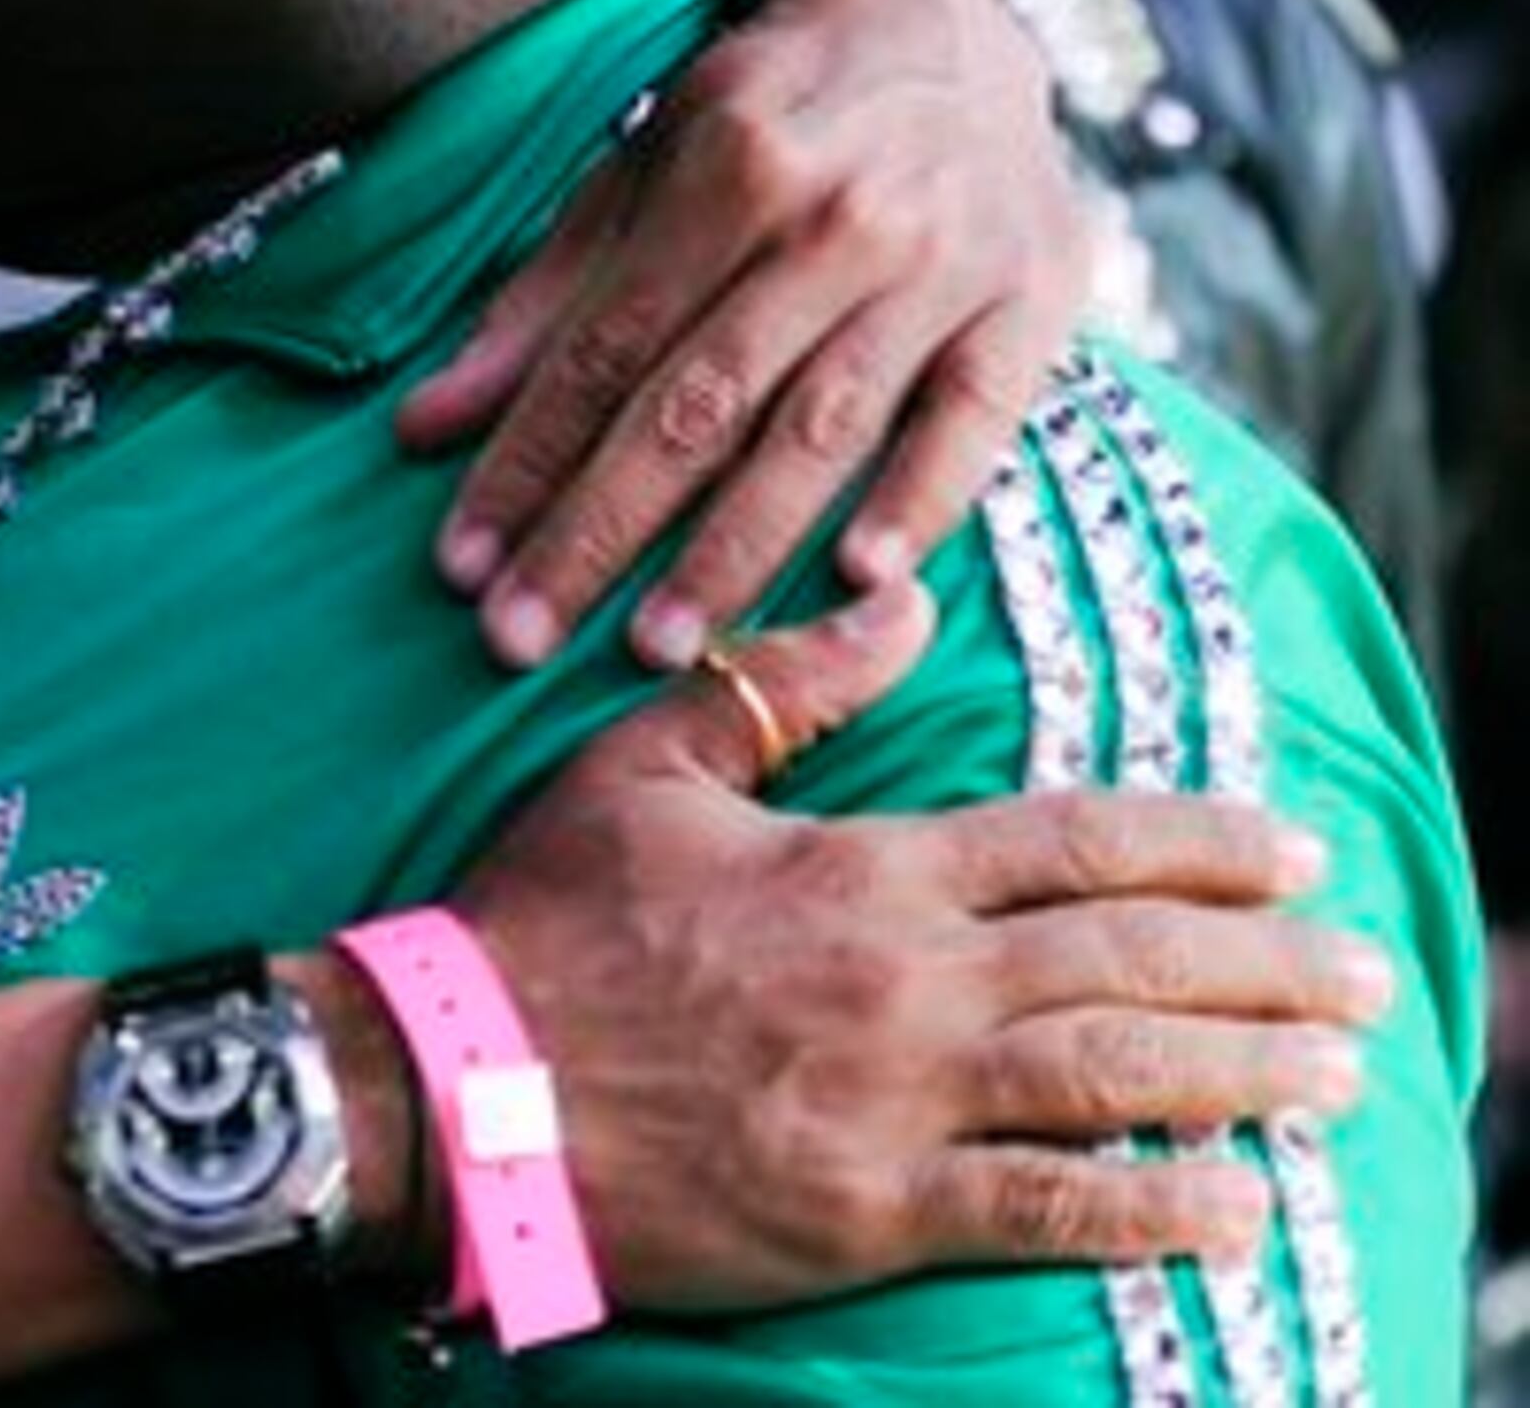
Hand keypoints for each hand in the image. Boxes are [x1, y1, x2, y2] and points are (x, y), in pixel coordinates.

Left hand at [401, 0, 1086, 666]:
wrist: (950, 15)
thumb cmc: (759, 102)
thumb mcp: (637, 164)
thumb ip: (540, 299)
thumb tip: (422, 427)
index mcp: (728, 165)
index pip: (602, 349)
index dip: (523, 462)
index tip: (458, 566)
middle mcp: (839, 218)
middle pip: (699, 405)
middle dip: (600, 531)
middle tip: (518, 641)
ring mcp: (947, 263)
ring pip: (823, 430)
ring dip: (737, 550)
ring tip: (657, 652)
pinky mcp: (1035, 302)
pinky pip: (975, 420)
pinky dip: (922, 501)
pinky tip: (862, 584)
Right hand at [453, 583, 1386, 1310]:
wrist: (454, 1081)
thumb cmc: (541, 920)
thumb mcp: (643, 766)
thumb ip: (785, 684)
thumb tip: (902, 602)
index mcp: (862, 867)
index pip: (1074, 841)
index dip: (1199, 842)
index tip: (1290, 848)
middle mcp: (905, 978)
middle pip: (1131, 960)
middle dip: (1266, 961)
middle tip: (1359, 968)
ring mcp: (898, 1099)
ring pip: (1118, 1077)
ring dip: (1246, 1073)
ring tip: (1333, 1074)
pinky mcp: (874, 1210)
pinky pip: (1048, 1210)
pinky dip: (1155, 1208)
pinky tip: (1235, 1207)